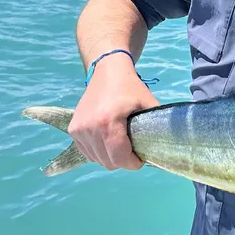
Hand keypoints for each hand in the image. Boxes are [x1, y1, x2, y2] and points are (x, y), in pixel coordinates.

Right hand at [68, 54, 159, 170]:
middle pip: (108, 162)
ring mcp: (78, 130)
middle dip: (123, 160)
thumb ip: (156, 128)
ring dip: (110, 156)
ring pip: (97, 160)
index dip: (133, 163)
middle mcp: (89, 128)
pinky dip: (99, 151)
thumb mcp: (149, 104)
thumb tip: (161, 150)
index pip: (119, 158)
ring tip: (120, 141)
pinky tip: (108, 139)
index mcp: (108, 122)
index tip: (141, 157)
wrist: (108, 70)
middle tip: (132, 148)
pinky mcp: (73, 130)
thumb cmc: (131, 88)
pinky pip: (88, 152)